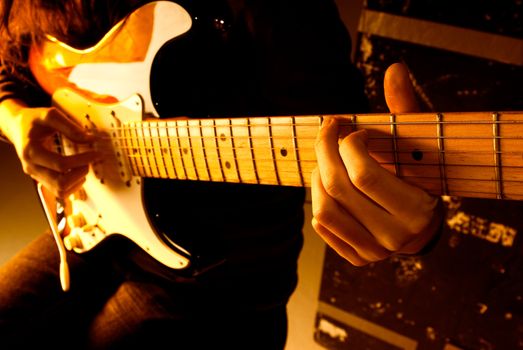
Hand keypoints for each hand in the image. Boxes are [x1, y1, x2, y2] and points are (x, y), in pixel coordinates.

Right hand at [1, 99, 100, 197]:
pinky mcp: (42, 180)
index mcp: (31, 152)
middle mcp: (32, 167)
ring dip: (78, 181)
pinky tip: (78, 173)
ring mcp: (36, 175)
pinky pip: (59, 192)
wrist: (17, 128)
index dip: (82, 160)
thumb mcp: (49, 115)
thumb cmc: (33, 121)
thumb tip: (91, 139)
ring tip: (84, 166)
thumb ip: (70, 127)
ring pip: (60, 191)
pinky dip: (73, 186)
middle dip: (80, 172)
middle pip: (60, 183)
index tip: (97, 153)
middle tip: (89, 161)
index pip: (61, 164)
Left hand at [311, 63, 442, 264]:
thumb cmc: (419, 174)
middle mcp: (395, 237)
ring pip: (323, 208)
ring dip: (316, 176)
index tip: (351, 131)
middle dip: (324, 150)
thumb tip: (394, 70)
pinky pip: (321, 226)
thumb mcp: (418, 140)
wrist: (423, 222)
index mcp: (417, 210)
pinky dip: (318, 198)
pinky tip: (328, 184)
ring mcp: (374, 251)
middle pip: (338, 188)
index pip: (364, 175)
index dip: (348, 144)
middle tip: (327, 132)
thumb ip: (407, 106)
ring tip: (326, 160)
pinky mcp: (357, 257)